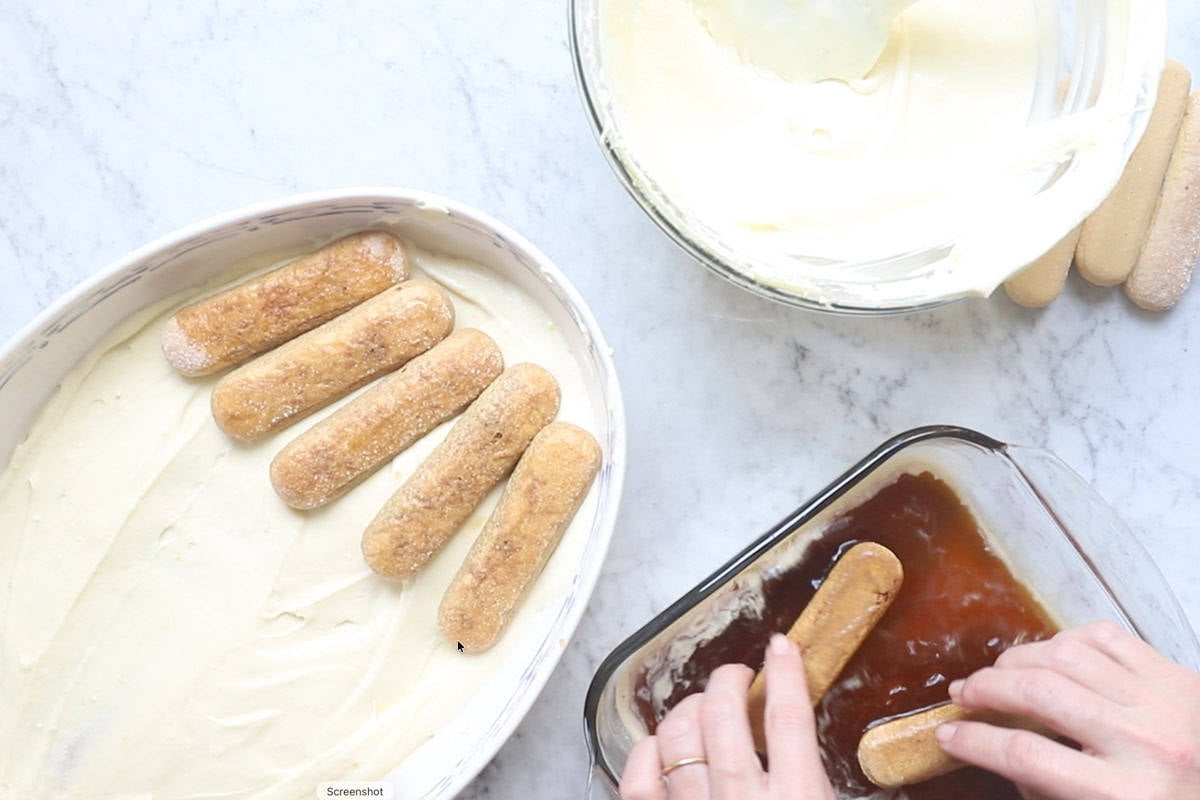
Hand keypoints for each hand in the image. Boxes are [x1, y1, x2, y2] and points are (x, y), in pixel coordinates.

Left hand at [619, 633, 835, 799]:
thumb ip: (824, 780)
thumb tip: (834, 750)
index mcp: (796, 799)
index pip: (787, 718)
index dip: (783, 674)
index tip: (780, 649)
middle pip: (723, 715)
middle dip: (728, 682)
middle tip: (736, 677)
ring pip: (679, 738)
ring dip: (689, 711)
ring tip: (702, 708)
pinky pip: (640, 781)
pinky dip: (647, 754)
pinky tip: (659, 746)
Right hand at [936, 621, 1199, 799]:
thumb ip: (1048, 789)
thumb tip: (997, 748)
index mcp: (1124, 794)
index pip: (1025, 755)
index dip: (974, 741)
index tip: (947, 735)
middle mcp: (1145, 742)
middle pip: (1039, 693)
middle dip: (986, 689)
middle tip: (963, 695)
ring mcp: (1164, 702)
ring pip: (1066, 655)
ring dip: (1018, 659)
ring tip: (998, 673)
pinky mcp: (1177, 675)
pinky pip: (1104, 636)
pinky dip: (1066, 640)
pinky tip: (1049, 656)